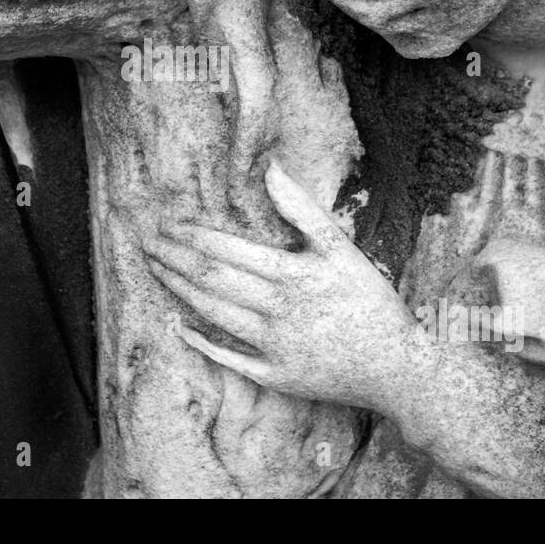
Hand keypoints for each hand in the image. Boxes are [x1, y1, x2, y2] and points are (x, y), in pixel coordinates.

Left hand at [142, 161, 416, 407]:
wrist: (397, 366)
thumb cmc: (372, 301)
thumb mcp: (342, 248)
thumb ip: (302, 208)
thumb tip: (271, 168)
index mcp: (293, 275)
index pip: (227, 251)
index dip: (192, 236)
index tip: (167, 224)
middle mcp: (278, 311)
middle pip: (212, 281)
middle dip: (175, 260)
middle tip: (146, 243)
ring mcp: (273, 347)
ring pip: (214, 314)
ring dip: (180, 290)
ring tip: (157, 270)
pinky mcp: (275, 375)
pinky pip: (229, 359)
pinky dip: (201, 342)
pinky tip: (179, 326)